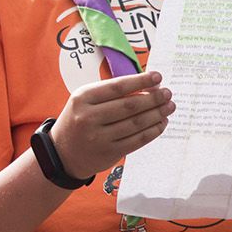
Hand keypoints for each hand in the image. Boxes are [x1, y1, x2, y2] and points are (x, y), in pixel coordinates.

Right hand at [51, 71, 172, 179]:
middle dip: (153, 98)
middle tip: (168, 93)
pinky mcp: (110, 153)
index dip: (140, 81)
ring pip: (136, 123)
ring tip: (169, 107)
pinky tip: (161, 123)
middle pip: (129, 106)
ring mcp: (99, 137)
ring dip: (157, 114)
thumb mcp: (84, 101)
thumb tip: (146, 87)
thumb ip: (109, 93)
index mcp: (82, 98)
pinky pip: (137, 140)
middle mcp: (89, 117)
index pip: (117, 87)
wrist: (62, 153)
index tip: (158, 77)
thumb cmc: (78, 120)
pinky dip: (153, 131)